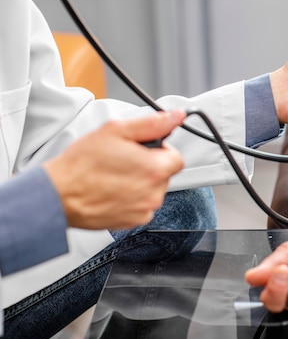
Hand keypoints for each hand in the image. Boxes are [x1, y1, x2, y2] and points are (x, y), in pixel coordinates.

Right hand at [44, 110, 185, 229]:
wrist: (58, 195)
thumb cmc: (82, 164)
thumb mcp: (116, 131)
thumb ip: (152, 124)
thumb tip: (175, 117)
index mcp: (155, 169)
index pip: (177, 158)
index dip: (161, 150)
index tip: (145, 150)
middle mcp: (154, 193)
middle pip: (164, 174)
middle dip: (149, 165)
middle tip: (124, 160)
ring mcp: (144, 209)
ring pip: (153, 190)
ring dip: (140, 182)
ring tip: (115, 176)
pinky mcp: (133, 221)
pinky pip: (142, 206)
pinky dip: (132, 199)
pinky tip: (113, 190)